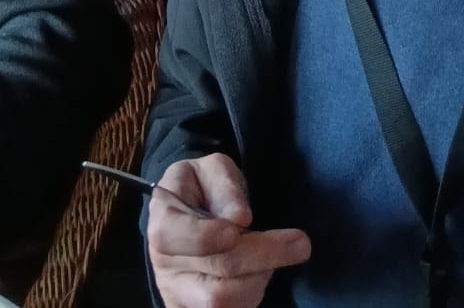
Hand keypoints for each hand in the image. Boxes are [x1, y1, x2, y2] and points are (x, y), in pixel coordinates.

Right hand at [147, 154, 308, 307]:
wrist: (190, 211)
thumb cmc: (203, 186)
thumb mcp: (212, 168)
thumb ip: (224, 186)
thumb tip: (240, 218)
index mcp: (162, 219)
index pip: (181, 237)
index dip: (213, 235)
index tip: (246, 222)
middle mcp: (163, 261)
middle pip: (215, 272)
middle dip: (263, 256)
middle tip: (300, 242)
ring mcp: (176, 291)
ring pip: (223, 300)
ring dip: (259, 278)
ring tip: (272, 256)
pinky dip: (252, 295)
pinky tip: (259, 273)